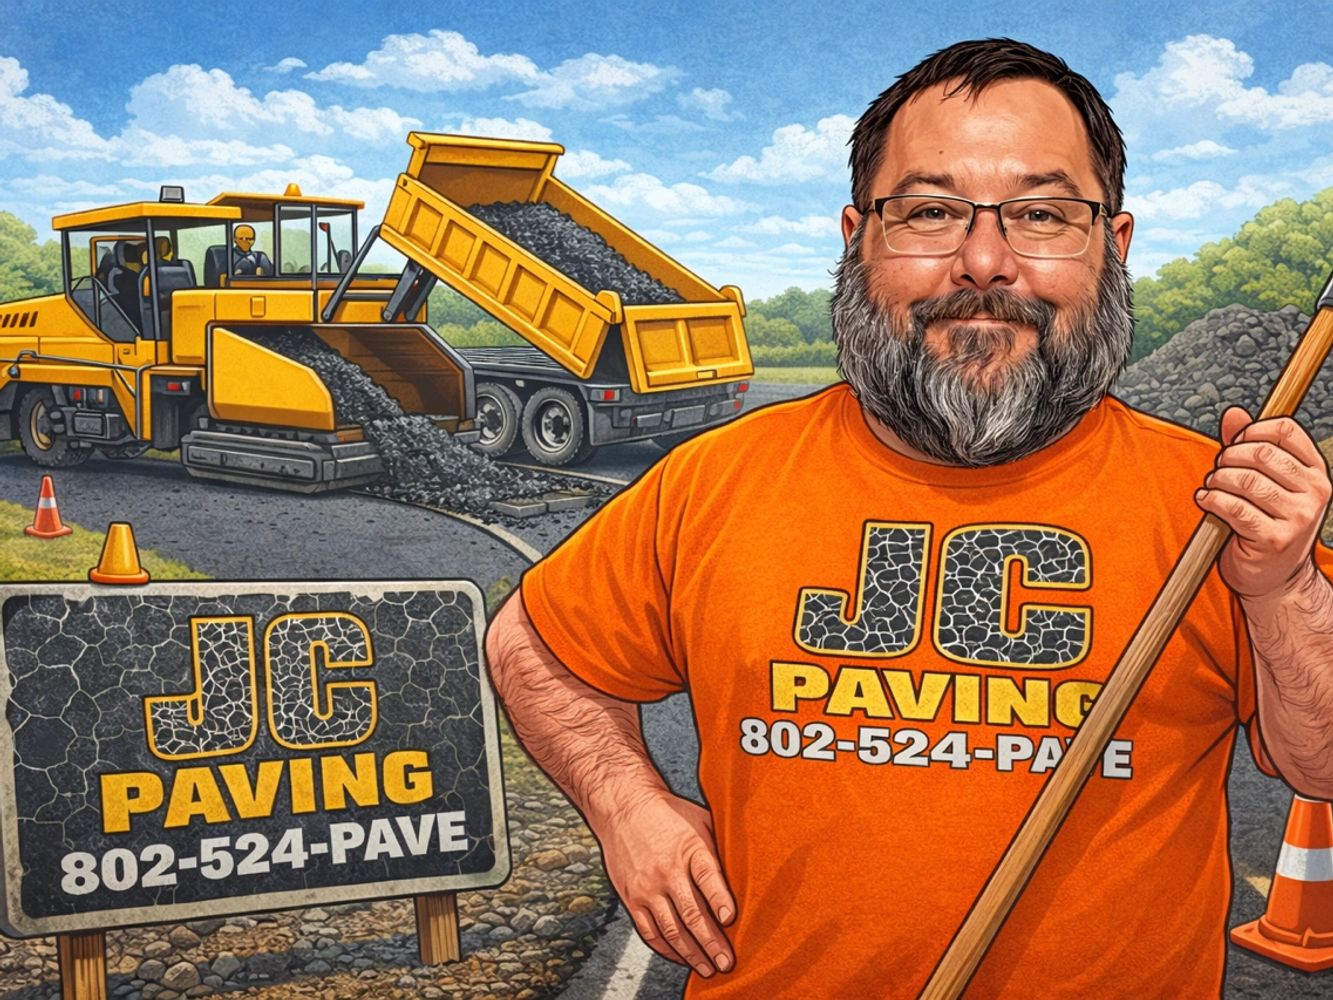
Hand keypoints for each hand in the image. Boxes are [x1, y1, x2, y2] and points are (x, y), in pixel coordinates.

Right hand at [598, 789, 735, 977]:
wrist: (624, 806)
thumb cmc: (670, 814)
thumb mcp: (700, 821)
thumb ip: (719, 849)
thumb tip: (747, 875)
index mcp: (690, 848)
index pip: (707, 877)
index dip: (720, 900)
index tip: (730, 920)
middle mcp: (667, 869)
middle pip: (692, 912)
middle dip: (711, 941)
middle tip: (727, 963)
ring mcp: (647, 886)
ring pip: (672, 928)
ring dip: (692, 953)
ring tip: (708, 969)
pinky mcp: (631, 897)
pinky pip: (649, 931)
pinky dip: (666, 949)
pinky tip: (681, 958)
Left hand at [1195, 406, 1331, 599]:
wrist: (1278, 576)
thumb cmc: (1269, 524)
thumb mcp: (1268, 482)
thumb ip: (1250, 446)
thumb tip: (1233, 414)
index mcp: (1316, 471)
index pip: (1285, 430)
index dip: (1251, 431)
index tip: (1234, 444)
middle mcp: (1315, 492)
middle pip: (1261, 453)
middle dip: (1228, 458)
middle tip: (1218, 470)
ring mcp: (1298, 517)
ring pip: (1244, 480)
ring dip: (1218, 481)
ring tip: (1212, 488)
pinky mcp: (1275, 539)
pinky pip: (1233, 508)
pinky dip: (1212, 501)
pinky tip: (1206, 501)